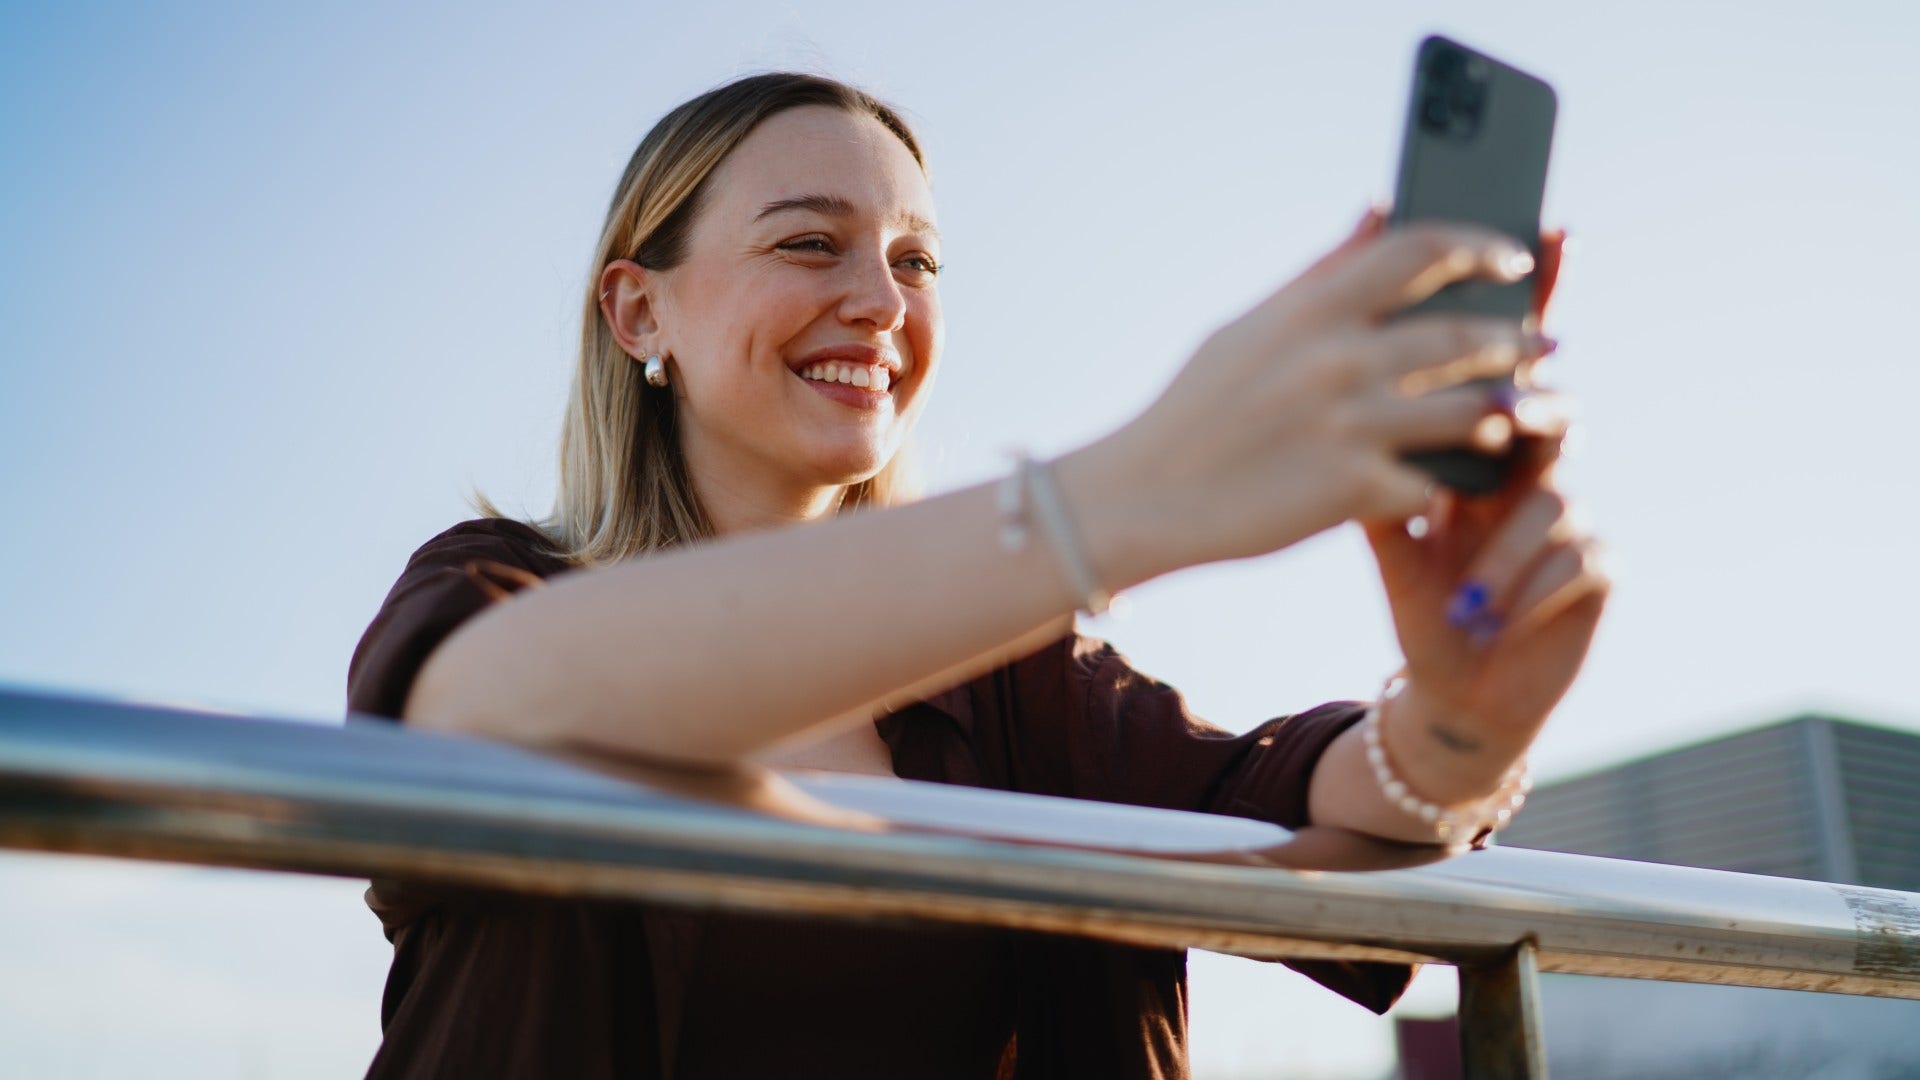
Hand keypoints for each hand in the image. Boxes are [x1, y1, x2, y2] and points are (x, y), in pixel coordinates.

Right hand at [1080, 208, 1555, 584]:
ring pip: (1472, 413)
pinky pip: (1431, 483)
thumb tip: (1380, 211)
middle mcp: (1337, 359)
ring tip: (1528, 412)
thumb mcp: (1248, 327)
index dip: (1481, 247)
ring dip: (1511, 413)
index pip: (1421, 250)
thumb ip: (1322, 272)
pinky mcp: (1353, 491)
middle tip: (1543, 343)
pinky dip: (1446, 484)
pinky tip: (1458, 483)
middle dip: (1516, 341)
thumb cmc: (1196, 409)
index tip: (1513, 258)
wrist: (1145, 497)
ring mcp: (1350, 426)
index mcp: (1311, 309)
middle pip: (1463, 336)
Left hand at [1359, 229, 1608, 791]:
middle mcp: (1536, 467)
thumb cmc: (1416, 585)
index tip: (1545, 232)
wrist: (1446, 680)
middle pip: (1551, 411)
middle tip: (1519, 413)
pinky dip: (1521, 591)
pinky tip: (1488, 618)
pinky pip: (1574, 560)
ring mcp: (1572, 515)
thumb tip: (1333, 359)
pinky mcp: (1595, 571)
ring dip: (1501, 551)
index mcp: (1483, 440)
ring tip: (1466, 595)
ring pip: (1554, 499)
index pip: (1505, 357)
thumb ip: (1364, 441)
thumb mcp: (1375, 511)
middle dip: (1537, 409)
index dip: (1532, 297)